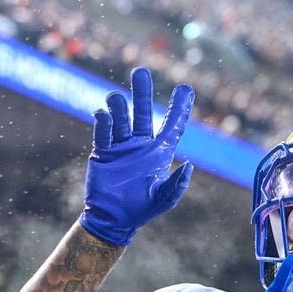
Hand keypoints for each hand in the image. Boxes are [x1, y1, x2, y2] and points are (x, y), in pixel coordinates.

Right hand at [80, 68, 193, 245]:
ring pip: (120, 118)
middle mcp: (141, 145)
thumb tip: (189, 165)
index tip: (186, 88)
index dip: (179, 108)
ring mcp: (121, 146)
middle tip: (141, 72)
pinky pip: (103, 132)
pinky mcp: (104, 152)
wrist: (113, 219)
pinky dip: (103, 122)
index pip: (172, 125)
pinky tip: (102, 115)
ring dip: (117, 106)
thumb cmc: (142, 210)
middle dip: (142, 92)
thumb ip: (176, 185)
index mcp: (159, 153)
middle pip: (141, 112)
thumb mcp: (164, 199)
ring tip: (115, 99)